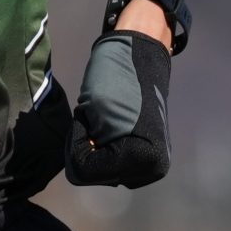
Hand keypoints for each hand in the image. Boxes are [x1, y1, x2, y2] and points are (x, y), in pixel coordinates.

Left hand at [65, 29, 171, 188]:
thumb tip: (84, 172)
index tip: (90, 118)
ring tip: (106, 121)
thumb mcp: (89, 116)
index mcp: (144, 159)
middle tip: (98, 118)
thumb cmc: (115, 80)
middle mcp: (152, 169)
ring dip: (95, 148)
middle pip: (94, 175)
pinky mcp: (147, 158)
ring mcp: (151, 165)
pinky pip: (111, 164)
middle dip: (88, 148)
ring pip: (101, 172)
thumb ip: (84, 153)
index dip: (78, 144)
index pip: (86, 172)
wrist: (140, 55)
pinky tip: (113, 126)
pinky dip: (104, 147)